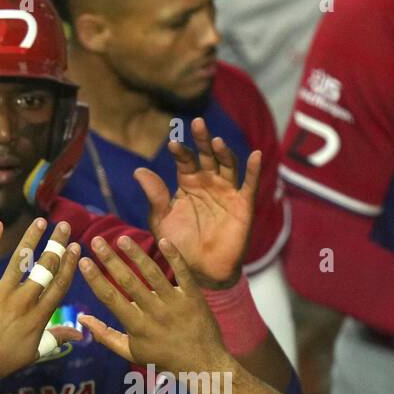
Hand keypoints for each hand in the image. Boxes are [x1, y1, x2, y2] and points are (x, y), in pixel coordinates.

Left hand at [0, 218, 81, 384]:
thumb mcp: (34, 353)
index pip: (59, 285)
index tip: (76, 248)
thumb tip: (79, 334)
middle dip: (56, 244)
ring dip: (31, 238)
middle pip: (45, 268)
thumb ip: (56, 338)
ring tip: (41, 221)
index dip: (69, 265)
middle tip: (65, 226)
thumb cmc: (2, 361)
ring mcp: (0, 294)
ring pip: (20, 260)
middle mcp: (23, 302)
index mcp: (38, 317)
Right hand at [78, 235, 232, 378]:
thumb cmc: (163, 358)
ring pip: (153, 274)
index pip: (111, 298)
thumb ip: (105, 335)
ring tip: (122, 238)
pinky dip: (174, 257)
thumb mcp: (131, 352)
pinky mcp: (194, 297)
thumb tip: (82, 318)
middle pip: (128, 281)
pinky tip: (163, 240)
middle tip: (97, 240)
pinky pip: (183, 273)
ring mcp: (175, 303)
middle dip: (110, 260)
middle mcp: (154, 313)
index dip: (95, 279)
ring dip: (136, 254)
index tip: (83, 261)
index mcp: (137, 326)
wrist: (202, 365)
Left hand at [138, 117, 261, 289]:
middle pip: (207, 155)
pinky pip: (250, 184)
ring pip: (227, 164)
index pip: (185, 161)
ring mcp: (227, 192)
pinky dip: (254, 169)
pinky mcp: (243, 204)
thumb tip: (138, 170)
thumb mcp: (162, 220)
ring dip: (223, 152)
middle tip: (198, 123)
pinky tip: (255, 154)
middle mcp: (208, 183)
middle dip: (202, 139)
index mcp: (188, 183)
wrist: (200, 270)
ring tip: (216, 142)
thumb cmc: (179, 246)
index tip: (173, 144)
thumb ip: (155, 196)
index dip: (181, 152)